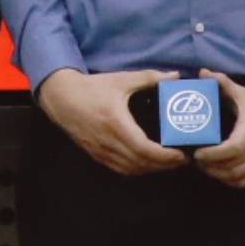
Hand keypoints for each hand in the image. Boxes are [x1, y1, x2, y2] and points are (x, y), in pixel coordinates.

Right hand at [38, 67, 186, 176]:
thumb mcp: (121, 80)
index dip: (165, 157)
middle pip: (141, 163)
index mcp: (116, 124)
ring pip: (131, 169)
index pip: (145, 149)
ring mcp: (101, 151)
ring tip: (168, 162)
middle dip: (164, 165)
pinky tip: (147, 163)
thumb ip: (149, 78)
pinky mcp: (96, 155)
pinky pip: (120, 169)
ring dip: (151, 169)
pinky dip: (137, 169)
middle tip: (182, 158)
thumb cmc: (92, 88)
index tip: (181, 154)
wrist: (62, 98)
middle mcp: (108, 142)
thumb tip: (175, 75)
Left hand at [195, 84, 244, 188]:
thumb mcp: (243, 94)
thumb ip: (223, 83)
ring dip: (218, 175)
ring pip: (237, 177)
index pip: (232, 149)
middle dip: (210, 166)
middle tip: (197, 160)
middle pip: (232, 167)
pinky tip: (221, 173)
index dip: (213, 154)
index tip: (198, 153)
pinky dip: (231, 181)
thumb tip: (203, 72)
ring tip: (206, 166)